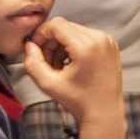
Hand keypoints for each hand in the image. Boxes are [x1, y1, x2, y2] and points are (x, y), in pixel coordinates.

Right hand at [23, 16, 124, 138]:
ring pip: (74, 31)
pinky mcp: (110, 45)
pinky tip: (70, 65)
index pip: (56, 25)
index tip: (35, 48)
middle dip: (51, 42)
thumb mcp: (49, 84)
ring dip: (61, 45)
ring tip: (59, 67)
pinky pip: (85, 37)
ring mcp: (107, 41)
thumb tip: (29, 46)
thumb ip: (33, 64)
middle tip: (47, 62)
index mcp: (86, 46)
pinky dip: (73, 47)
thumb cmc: (79, 102)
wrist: (104, 113)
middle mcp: (99, 39)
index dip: (41, 34)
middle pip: (65, 27)